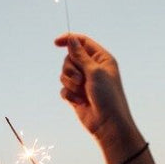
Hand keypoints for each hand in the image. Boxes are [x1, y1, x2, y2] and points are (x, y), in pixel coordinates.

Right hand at [54, 34, 140, 152]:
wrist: (108, 124)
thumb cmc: (108, 96)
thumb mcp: (94, 72)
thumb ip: (80, 55)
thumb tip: (71, 39)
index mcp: (101, 59)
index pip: (82, 42)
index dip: (69, 40)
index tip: (56, 43)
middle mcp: (92, 68)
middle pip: (70, 58)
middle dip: (71, 69)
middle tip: (80, 80)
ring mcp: (84, 82)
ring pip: (64, 74)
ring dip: (70, 83)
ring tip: (81, 92)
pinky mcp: (76, 94)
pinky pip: (64, 88)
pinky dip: (69, 95)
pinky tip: (79, 102)